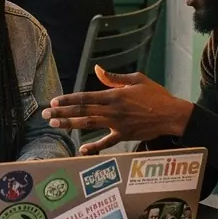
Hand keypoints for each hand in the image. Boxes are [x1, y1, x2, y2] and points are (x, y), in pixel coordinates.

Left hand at [42, 68, 193, 150]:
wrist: (172, 114)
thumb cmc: (156, 94)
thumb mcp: (136, 79)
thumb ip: (114, 77)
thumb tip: (97, 69)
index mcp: (114, 95)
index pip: (85, 96)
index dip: (68, 99)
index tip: (54, 101)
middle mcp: (112, 110)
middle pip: (82, 111)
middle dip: (62, 112)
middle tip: (46, 114)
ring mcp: (117, 124)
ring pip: (89, 124)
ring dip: (70, 124)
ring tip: (55, 124)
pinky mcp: (124, 135)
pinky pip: (107, 142)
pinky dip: (95, 146)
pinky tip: (82, 149)